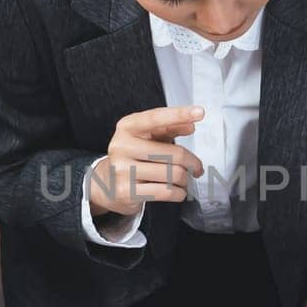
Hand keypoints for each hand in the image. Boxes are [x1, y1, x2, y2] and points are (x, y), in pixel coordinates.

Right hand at [88, 106, 204, 216]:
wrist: (106, 183)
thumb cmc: (133, 156)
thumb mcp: (147, 137)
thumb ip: (169, 128)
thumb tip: (190, 125)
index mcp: (127, 127)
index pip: (156, 118)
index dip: (179, 114)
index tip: (199, 113)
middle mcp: (122, 146)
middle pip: (173, 153)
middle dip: (192, 163)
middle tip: (197, 168)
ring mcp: (122, 170)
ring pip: (173, 174)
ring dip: (186, 180)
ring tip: (184, 180)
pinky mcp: (127, 192)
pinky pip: (166, 192)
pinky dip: (179, 193)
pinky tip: (178, 191)